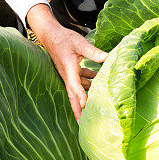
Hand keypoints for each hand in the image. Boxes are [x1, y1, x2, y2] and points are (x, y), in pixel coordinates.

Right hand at [26, 3, 106, 120]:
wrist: (50, 34)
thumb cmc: (63, 38)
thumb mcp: (79, 43)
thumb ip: (93, 51)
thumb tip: (108, 57)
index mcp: (69, 69)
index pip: (74, 85)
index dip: (81, 96)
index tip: (86, 106)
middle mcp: (68, 75)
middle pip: (73, 96)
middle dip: (78, 110)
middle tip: (83, 124)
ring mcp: (69, 74)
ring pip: (77, 90)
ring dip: (85, 99)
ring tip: (94, 109)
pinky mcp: (71, 71)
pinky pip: (80, 82)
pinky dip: (89, 84)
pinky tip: (98, 84)